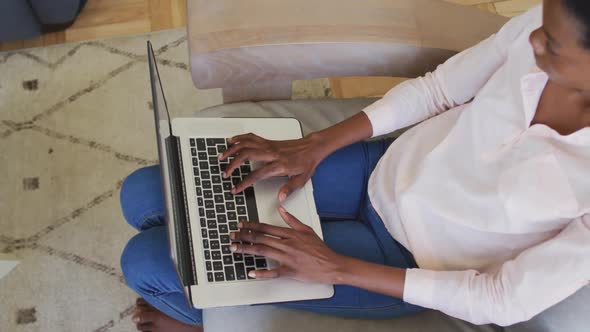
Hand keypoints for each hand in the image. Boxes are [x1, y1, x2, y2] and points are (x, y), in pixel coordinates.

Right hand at [218, 132, 324, 200]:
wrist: (312, 148)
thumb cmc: (306, 163)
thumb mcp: (301, 180)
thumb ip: (289, 189)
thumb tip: (280, 198)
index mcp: (279, 165)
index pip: (257, 174)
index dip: (244, 182)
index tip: (235, 188)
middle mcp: (272, 154)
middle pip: (246, 155)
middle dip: (232, 164)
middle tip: (225, 173)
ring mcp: (269, 146)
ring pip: (246, 144)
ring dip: (232, 150)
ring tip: (222, 157)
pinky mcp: (268, 141)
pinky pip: (251, 137)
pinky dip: (240, 138)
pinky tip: (232, 141)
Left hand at [229, 206, 345, 283]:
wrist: (332, 264)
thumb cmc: (320, 249)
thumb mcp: (307, 230)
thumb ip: (292, 220)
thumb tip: (280, 209)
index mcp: (290, 234)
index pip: (266, 228)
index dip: (251, 226)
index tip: (241, 225)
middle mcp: (287, 244)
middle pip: (261, 238)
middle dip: (244, 236)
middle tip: (232, 235)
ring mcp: (288, 258)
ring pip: (263, 251)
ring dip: (246, 250)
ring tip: (234, 248)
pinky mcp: (290, 271)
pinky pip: (273, 272)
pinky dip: (261, 273)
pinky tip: (251, 272)